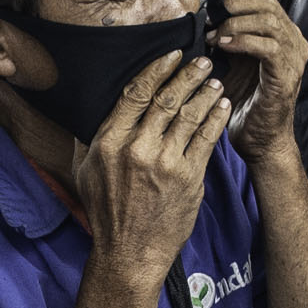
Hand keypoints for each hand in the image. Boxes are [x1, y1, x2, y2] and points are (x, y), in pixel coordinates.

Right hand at [74, 48, 234, 299]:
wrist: (129, 253)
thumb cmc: (107, 212)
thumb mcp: (85, 171)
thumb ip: (88, 138)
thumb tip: (87, 109)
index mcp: (109, 142)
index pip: (136, 93)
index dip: (156, 69)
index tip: (170, 55)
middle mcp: (137, 149)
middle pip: (166, 99)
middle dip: (187, 75)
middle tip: (202, 60)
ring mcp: (164, 163)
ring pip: (189, 115)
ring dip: (205, 93)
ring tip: (215, 80)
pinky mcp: (188, 178)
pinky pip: (205, 139)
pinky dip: (215, 119)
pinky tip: (222, 106)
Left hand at [208, 0, 307, 160]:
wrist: (258, 142)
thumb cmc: (242, 104)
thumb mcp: (230, 62)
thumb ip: (224, 36)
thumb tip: (200, 12)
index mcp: (283, 35)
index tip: (206, 5)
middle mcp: (294, 42)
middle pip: (267, 2)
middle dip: (233, 5)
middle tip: (208, 16)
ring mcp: (294, 58)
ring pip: (268, 20)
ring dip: (234, 23)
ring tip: (211, 34)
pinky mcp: (287, 75)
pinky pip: (267, 47)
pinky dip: (242, 40)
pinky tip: (222, 45)